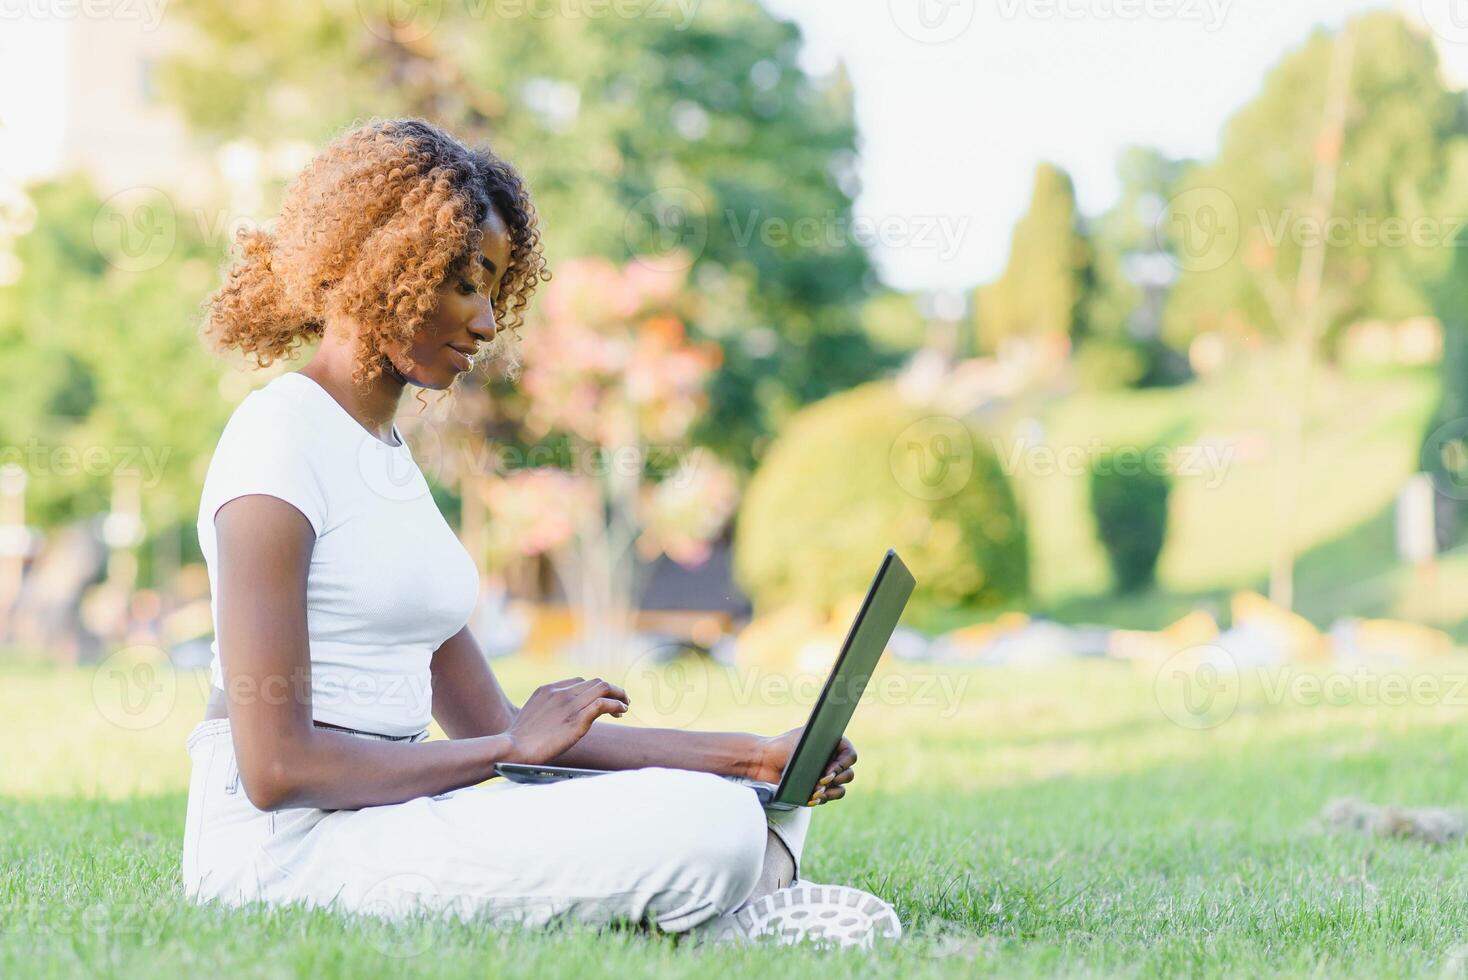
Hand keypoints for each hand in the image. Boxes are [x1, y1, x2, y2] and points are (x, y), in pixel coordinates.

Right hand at [502, 677, 628, 763]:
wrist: (513, 749)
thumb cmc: (518, 741)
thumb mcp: (531, 716)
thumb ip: (546, 711)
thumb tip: (556, 720)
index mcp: (548, 689)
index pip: (579, 681)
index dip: (593, 689)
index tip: (602, 700)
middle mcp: (560, 692)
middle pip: (594, 682)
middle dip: (611, 689)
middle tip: (621, 701)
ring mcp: (569, 704)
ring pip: (602, 688)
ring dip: (618, 695)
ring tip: (626, 705)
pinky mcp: (577, 720)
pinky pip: (603, 704)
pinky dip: (616, 705)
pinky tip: (621, 711)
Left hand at [752, 727, 857, 805]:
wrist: (764, 761)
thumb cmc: (782, 746)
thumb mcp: (803, 738)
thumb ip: (821, 745)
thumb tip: (836, 758)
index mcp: (833, 745)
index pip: (850, 755)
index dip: (843, 765)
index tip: (829, 770)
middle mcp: (832, 761)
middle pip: (849, 775)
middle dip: (836, 780)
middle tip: (820, 782)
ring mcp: (825, 777)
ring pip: (840, 790)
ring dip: (830, 793)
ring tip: (814, 793)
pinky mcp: (816, 789)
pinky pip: (827, 798)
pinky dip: (820, 799)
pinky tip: (810, 799)